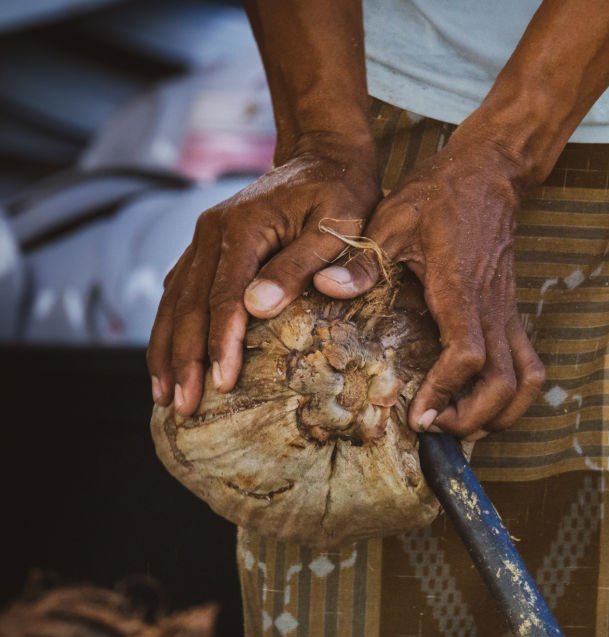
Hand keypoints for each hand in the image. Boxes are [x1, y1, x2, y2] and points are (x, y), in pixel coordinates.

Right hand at [148, 133, 379, 414]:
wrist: (324, 155)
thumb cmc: (341, 194)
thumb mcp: (339, 226)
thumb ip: (302, 265)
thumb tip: (259, 307)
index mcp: (243, 227)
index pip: (225, 297)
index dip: (221, 343)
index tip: (221, 383)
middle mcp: (212, 232)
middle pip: (189, 304)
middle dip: (184, 359)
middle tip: (183, 406)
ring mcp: (204, 238)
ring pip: (174, 300)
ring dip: (166, 349)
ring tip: (163, 396)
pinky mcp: (206, 246)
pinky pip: (178, 291)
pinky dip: (169, 328)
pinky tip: (167, 360)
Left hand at [313, 128, 544, 438]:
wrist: (488, 174)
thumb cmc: (438, 195)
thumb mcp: (391, 219)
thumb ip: (362, 259)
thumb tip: (324, 287)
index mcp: (460, 289)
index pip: (467, 355)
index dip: (445, 392)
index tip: (419, 415)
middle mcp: (491, 308)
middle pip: (503, 384)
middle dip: (473, 417)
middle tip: (434, 429)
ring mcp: (506, 313)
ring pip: (525, 381)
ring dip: (500, 413)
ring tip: (462, 425)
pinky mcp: (511, 313)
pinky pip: (528, 365)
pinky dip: (515, 394)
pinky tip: (485, 403)